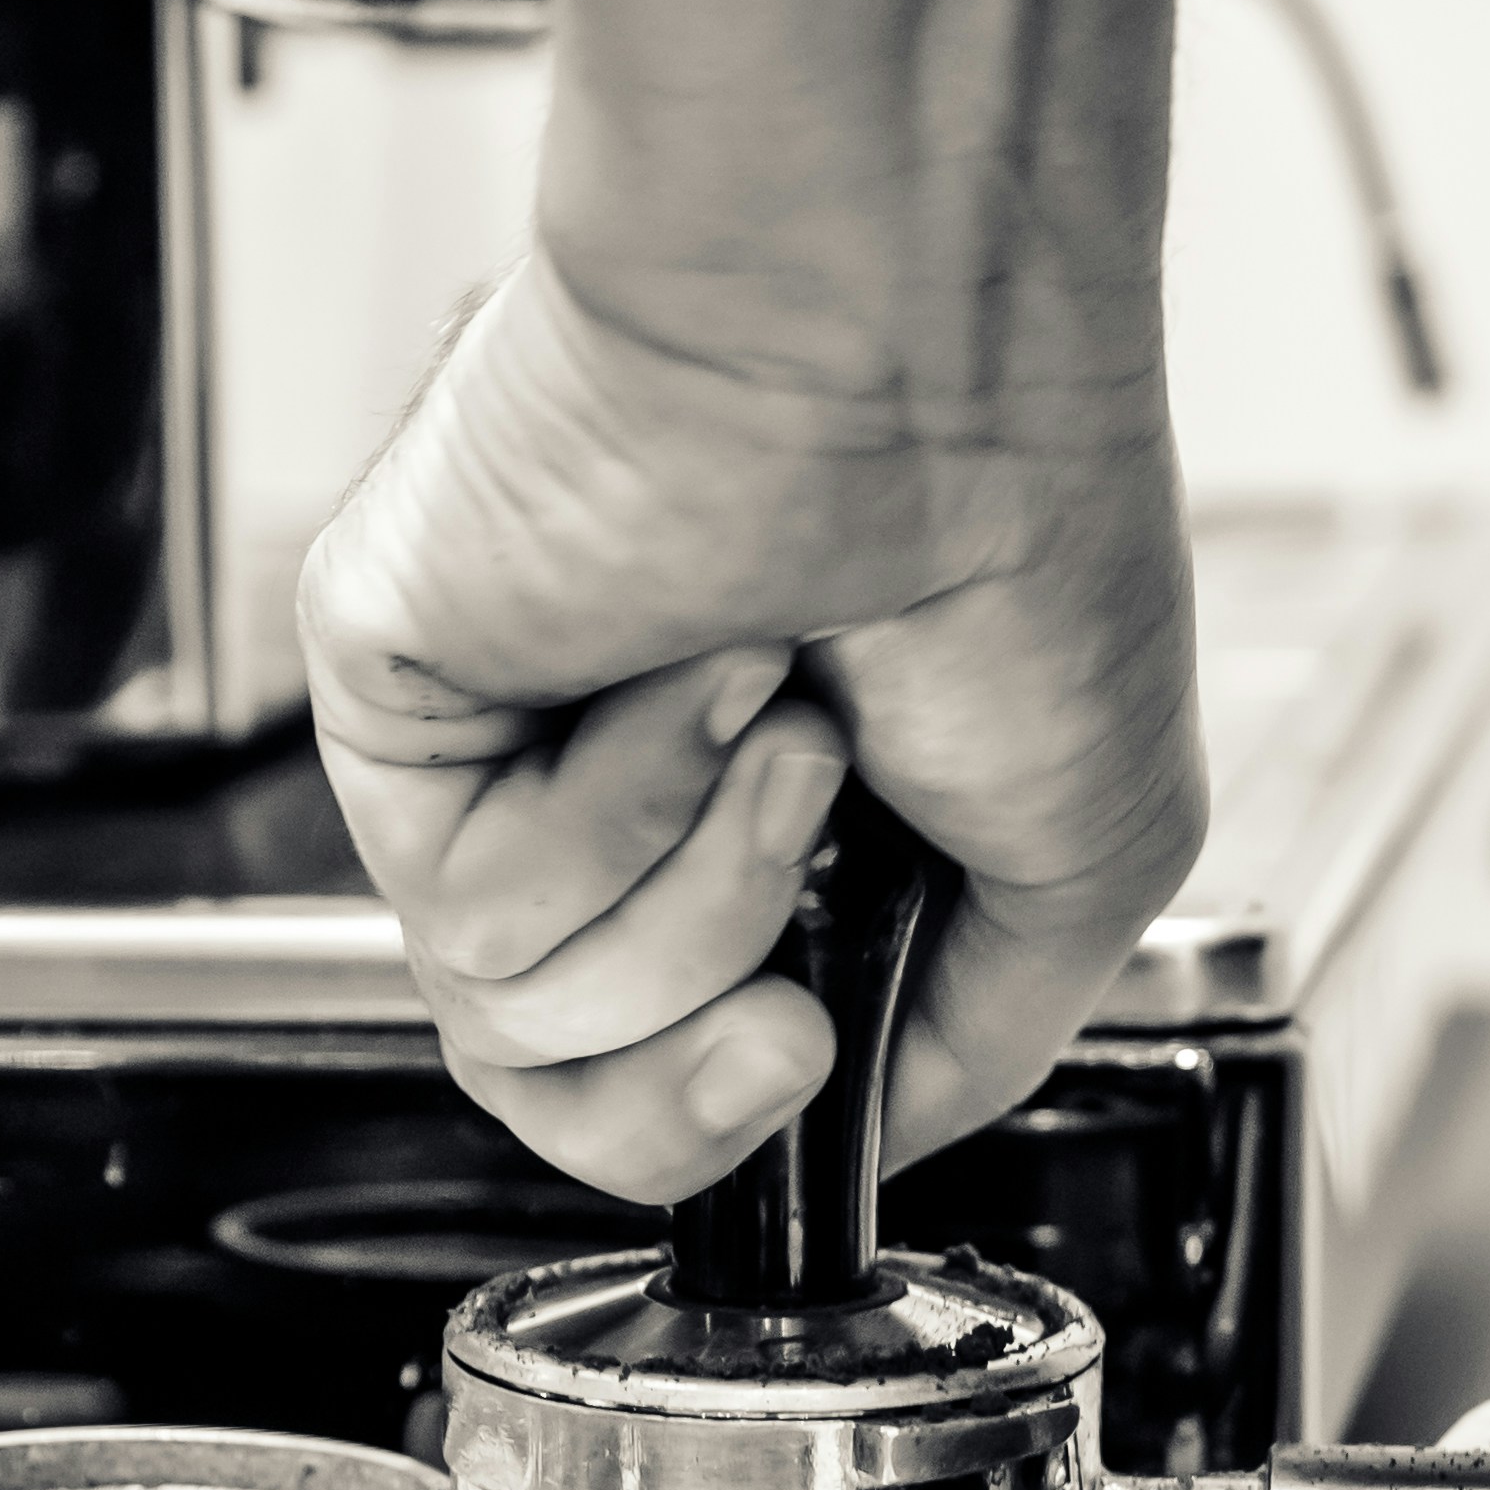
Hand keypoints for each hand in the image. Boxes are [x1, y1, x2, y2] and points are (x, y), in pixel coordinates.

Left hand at [300, 270, 1201, 1200]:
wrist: (909, 365)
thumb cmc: (1020, 536)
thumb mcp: (1092, 857)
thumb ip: (972, 1032)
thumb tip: (859, 1124)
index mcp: (771, 820)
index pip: (674, 1068)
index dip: (734, 1117)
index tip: (810, 1050)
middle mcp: (623, 785)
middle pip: (571, 1089)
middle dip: (696, 1072)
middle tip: (791, 970)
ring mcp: (506, 743)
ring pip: (524, 1023)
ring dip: (699, 898)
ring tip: (781, 728)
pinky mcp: (398, 694)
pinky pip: (471, 913)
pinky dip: (615, 813)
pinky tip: (689, 670)